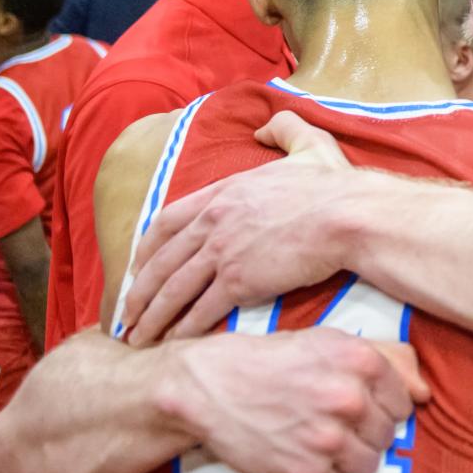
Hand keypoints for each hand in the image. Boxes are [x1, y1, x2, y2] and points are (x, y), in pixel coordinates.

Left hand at [125, 116, 350, 345]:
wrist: (346, 215)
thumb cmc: (332, 184)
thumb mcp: (306, 144)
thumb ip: (282, 129)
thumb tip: (263, 129)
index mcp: (224, 191)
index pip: (169, 219)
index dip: (147, 247)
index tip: (137, 266)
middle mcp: (214, 221)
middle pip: (162, 259)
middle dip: (139, 290)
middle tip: (126, 314)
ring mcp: (223, 251)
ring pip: (174, 288)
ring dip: (152, 316)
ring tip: (138, 337)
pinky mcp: (239, 281)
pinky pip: (201, 310)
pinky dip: (184, 329)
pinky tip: (174, 343)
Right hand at [164, 327, 427, 472]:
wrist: (213, 385)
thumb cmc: (271, 359)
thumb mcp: (327, 342)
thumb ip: (381, 361)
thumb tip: (424, 392)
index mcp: (359, 361)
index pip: (402, 400)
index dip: (384, 404)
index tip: (363, 405)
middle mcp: (348, 399)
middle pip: (387, 434)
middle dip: (367, 430)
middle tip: (337, 421)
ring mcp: (328, 439)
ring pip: (368, 463)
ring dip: (350, 456)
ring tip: (323, 439)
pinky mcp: (305, 472)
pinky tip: (306, 452)